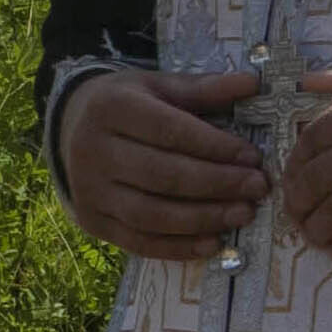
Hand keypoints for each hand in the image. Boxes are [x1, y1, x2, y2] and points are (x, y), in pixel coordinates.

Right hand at [50, 65, 269, 257]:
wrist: (74, 128)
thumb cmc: (129, 105)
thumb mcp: (160, 87)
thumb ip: (204, 89)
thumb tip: (252, 84)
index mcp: (112, 108)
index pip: (170, 131)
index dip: (214, 147)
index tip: (252, 157)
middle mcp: (93, 150)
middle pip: (162, 175)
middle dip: (217, 184)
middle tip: (257, 188)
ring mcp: (90, 190)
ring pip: (151, 214)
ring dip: (203, 219)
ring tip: (242, 214)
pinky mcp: (92, 221)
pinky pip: (138, 242)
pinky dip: (178, 247)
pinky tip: (212, 243)